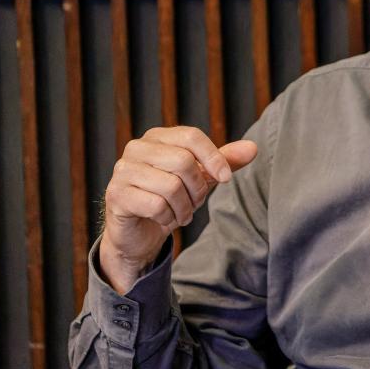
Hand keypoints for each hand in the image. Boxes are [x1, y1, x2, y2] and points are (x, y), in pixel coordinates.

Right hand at [99, 126, 257, 292]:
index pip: (191, 136)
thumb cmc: (170, 197)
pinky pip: (156, 205)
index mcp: (157, 137)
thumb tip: (253, 148)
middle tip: (195, 202)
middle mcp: (137, 148)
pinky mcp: (116, 195)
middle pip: (183, 162)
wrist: (139, 232)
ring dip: (184, 208)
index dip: (214, 158)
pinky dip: (168, 218)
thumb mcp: (201, 177)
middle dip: (198, 188)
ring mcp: (123, 171)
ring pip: (171, 186)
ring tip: (181, 213)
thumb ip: (224, 161)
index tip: (226, 179)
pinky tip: (165, 220)